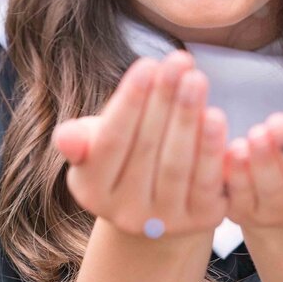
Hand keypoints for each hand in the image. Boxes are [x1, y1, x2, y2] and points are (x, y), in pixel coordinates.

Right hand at [51, 50, 228, 241]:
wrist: (162, 199)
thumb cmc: (125, 154)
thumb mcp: (96, 143)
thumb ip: (80, 138)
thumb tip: (66, 137)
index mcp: (92, 191)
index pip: (110, 142)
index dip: (129, 102)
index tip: (147, 63)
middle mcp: (126, 213)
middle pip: (145, 150)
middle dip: (164, 100)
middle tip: (179, 60)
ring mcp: (165, 221)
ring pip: (176, 165)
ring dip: (188, 119)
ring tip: (197, 79)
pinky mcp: (201, 220)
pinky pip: (207, 182)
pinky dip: (211, 149)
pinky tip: (215, 115)